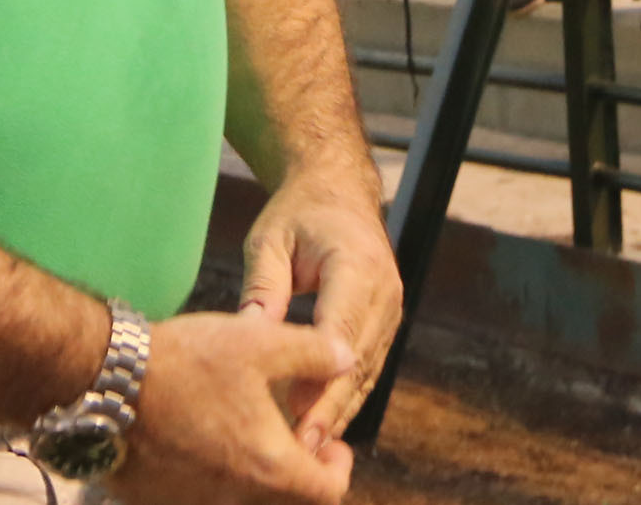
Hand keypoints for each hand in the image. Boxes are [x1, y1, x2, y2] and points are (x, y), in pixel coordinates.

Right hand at [109, 311, 355, 504]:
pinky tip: (201, 434)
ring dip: (253, 469)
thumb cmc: (188, 362)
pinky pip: (199, 492)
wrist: (107, 380)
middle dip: (296, 468)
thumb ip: (315, 353)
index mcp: (269, 467)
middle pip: (285, 497)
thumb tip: (348, 359)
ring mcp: (194, 501)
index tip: (331, 443)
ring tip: (245, 427)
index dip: (338, 467)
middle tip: (290, 431)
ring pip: (241, 496)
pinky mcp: (159, 498)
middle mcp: (235, 497)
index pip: (327, 493)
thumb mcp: (261, 342)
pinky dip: (212, 472)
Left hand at [238, 166, 401, 449]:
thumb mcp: (269, 241)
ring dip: (340, 409)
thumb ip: (263, 288)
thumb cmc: (299, 212)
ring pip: (366, 371)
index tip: (297, 415)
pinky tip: (323, 424)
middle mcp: (384, 290)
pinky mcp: (386, 321)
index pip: (340, 332)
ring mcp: (390, 307)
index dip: (321, 379)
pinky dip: (346, 395)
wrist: (338, 190)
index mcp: (356, 265)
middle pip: (358, 361)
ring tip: (310, 450)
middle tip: (301, 449)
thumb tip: (249, 336)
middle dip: (330, 407)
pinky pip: (367, 366)